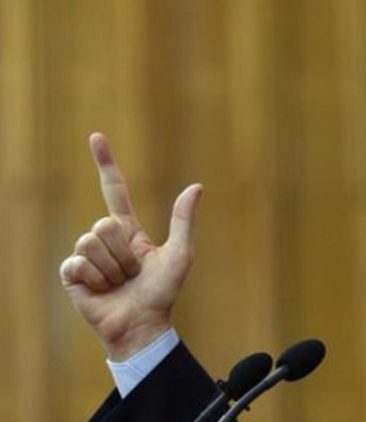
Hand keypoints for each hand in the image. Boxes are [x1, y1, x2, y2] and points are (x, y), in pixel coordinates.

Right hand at [59, 133, 202, 360]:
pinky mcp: (72, 274)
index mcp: (129, 231)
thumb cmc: (162, 292)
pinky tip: (102, 291)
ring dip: (112, 268)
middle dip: (123, 252)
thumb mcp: (180, 254)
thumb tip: (197, 186)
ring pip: (90, 241)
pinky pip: (78, 263)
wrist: (143, 325)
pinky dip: (95, 279)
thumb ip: (184, 220)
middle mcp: (105, 239)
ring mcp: (86, 256)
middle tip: (133, 273)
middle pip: (105, 224)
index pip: (115, 190)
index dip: (106, 164)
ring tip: (120, 283)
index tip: (96, 137)